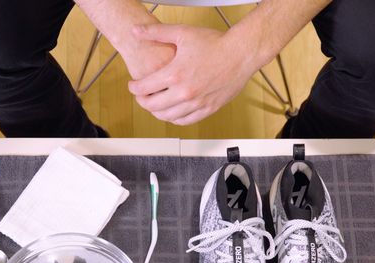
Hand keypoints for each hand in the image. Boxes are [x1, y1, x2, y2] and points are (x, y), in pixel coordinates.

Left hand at [128, 24, 257, 125]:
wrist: (241, 53)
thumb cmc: (215, 43)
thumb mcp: (182, 33)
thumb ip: (156, 32)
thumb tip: (136, 30)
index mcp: (175, 74)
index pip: (144, 88)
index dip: (133, 88)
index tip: (133, 85)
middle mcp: (184, 92)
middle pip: (152, 106)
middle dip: (142, 101)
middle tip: (141, 96)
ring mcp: (197, 103)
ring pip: (168, 117)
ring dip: (156, 112)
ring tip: (155, 104)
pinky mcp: (208, 109)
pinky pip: (186, 121)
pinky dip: (174, 119)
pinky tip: (172, 112)